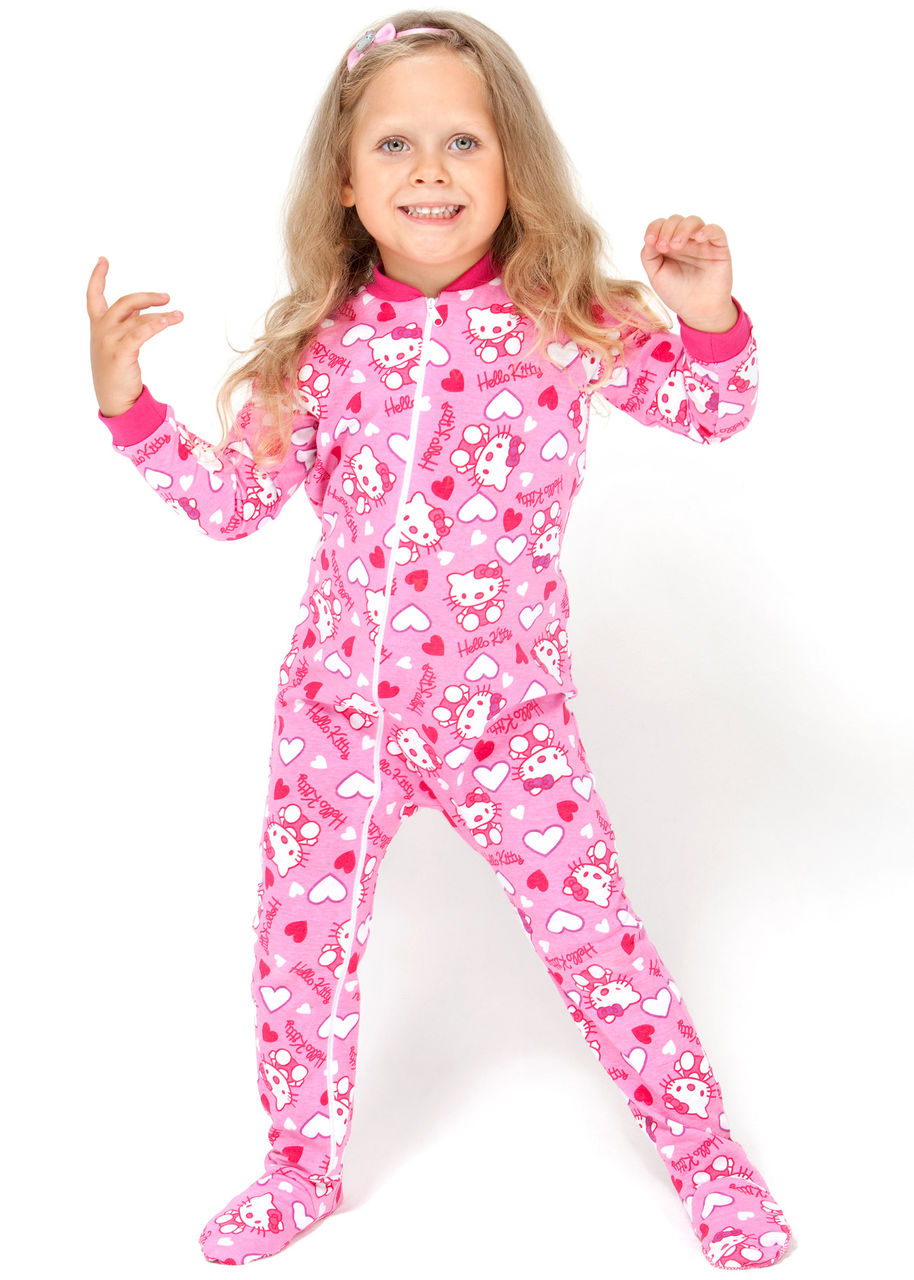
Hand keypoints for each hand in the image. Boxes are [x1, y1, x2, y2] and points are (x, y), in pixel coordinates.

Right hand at [87, 257, 182, 416]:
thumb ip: (126, 328)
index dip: (97, 277)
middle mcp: (101, 331)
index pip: (93, 297)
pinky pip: (141, 331)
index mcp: (98, 328)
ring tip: (178, 315)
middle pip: (124, 303)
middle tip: (166, 297)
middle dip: (146, 297)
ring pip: (137, 317)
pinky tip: (170, 320)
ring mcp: (109, 341)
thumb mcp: (117, 347)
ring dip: (160, 313)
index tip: (103, 260)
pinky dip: (156, 323)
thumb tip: (143, 313)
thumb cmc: (117, 376)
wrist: (113, 401)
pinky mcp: (120, 352)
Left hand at [640, 215, 735, 330]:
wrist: (699, 311)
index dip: (654, 228)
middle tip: (664, 247)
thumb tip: (649, 238)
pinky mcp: (718, 247)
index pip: (660, 225)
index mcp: (668, 245)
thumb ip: (649, 256)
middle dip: (667, 230)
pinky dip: (707, 230)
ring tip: (676, 245)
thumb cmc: (677, 293)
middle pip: (675, 220)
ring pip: (694, 221)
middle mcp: (685, 240)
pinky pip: (715, 230)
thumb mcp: (656, 276)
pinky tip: (698, 238)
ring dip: (683, 229)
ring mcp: (702, 242)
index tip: (650, 241)